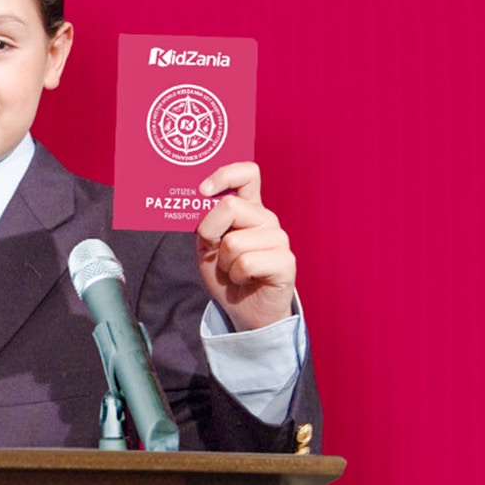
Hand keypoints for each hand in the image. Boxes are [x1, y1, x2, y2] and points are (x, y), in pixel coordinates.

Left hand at [195, 161, 295, 330]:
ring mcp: (279, 239)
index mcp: (249, 208)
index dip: (224, 174)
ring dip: (224, 262)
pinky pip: (246, 262)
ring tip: (234, 270)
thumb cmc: (226, 274)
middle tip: (216, 252)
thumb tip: (199, 200)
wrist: (244, 310)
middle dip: (211, 234)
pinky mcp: (286, 261)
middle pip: (230, 207)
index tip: (203, 190)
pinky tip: (245, 279)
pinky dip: (236, 275)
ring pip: (233, 241)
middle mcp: (266, 218)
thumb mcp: (207, 245)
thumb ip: (205, 222)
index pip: (247, 173)